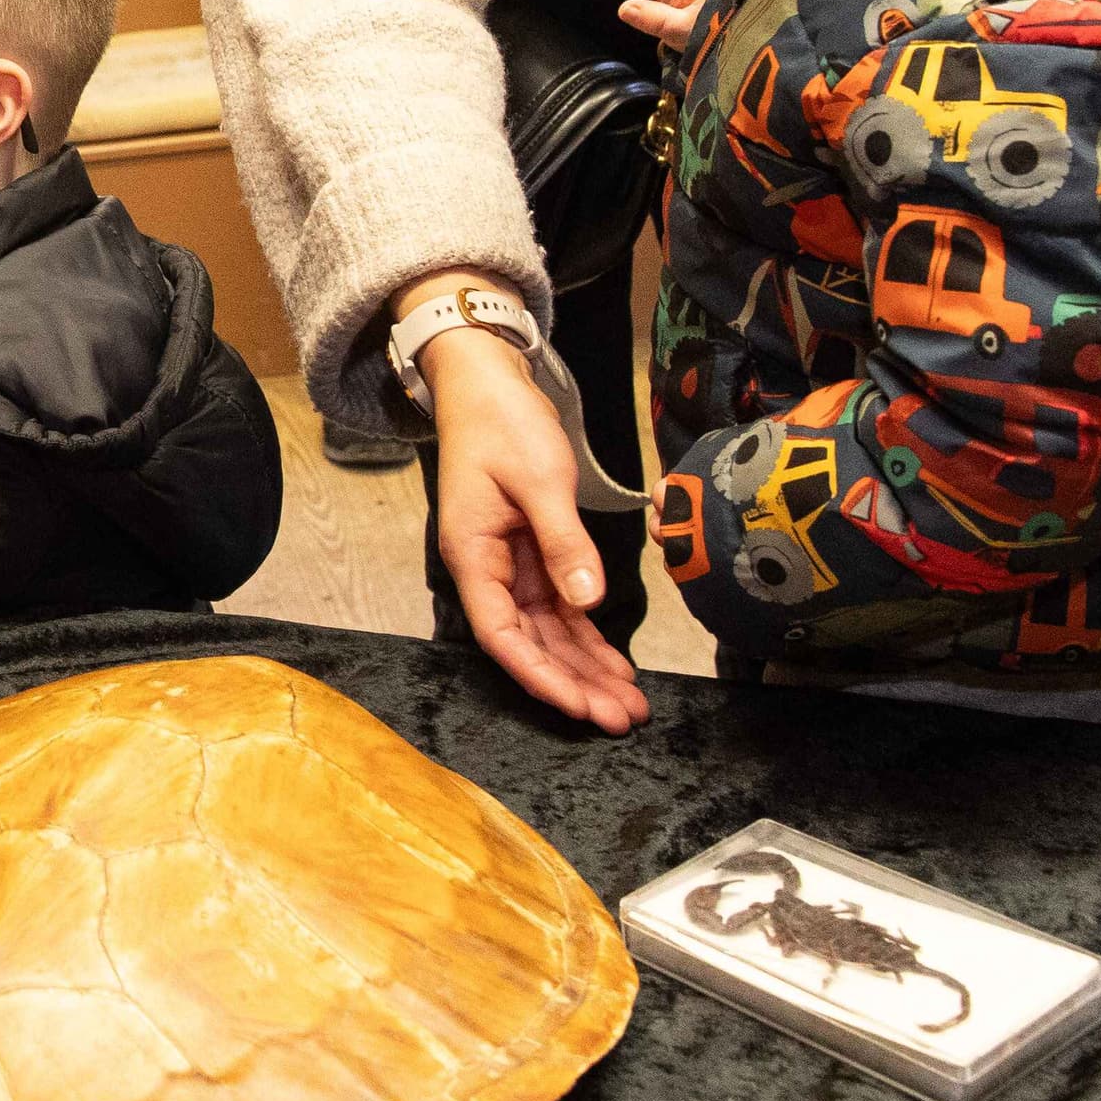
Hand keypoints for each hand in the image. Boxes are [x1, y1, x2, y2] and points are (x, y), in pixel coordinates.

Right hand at [421, 319, 649, 734]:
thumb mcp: (538, 479)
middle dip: (574, 683)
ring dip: (585, 667)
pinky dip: (587, 635)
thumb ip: (562, 542)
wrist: (486, 382)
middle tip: (623, 718)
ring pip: (548, 631)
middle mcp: (487, 569)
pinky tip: (616, 664)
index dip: (541, 676)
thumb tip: (588, 600)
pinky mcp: (531, 553)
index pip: (503, 634)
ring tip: (628, 703)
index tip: (582, 705)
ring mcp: (509, 564)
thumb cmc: (501, 422)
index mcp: (472, 554)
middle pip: (529, 643)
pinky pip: (559, 607)